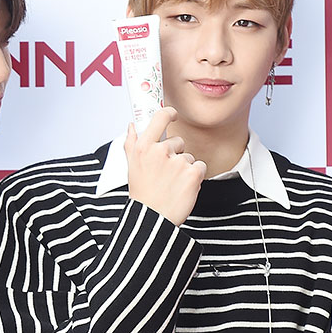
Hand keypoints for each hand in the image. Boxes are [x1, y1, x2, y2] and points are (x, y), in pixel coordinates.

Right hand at [125, 107, 206, 226]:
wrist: (153, 218)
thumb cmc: (142, 194)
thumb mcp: (131, 166)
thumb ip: (131, 143)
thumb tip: (131, 126)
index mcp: (144, 147)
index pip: (161, 117)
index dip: (170, 114)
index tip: (173, 116)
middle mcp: (160, 151)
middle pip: (178, 142)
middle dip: (176, 155)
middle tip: (165, 174)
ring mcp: (178, 162)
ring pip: (189, 157)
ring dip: (185, 169)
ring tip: (172, 184)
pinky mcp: (193, 173)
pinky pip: (200, 167)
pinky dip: (195, 177)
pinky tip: (183, 187)